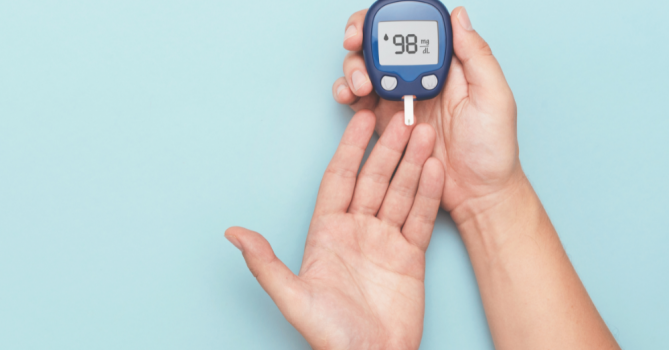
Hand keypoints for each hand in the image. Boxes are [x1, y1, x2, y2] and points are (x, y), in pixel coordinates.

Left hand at [226, 111, 444, 349]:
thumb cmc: (330, 334)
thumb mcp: (292, 297)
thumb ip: (265, 263)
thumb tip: (233, 233)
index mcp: (326, 233)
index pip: (339, 179)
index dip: (350, 148)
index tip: (361, 120)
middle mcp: (356, 231)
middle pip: (373, 179)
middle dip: (388, 148)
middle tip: (404, 117)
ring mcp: (384, 241)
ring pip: (399, 192)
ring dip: (412, 163)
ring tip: (425, 134)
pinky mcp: (410, 256)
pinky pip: (419, 217)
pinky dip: (428, 193)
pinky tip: (435, 169)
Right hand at [334, 7, 523, 217]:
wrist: (477, 192)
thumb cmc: (493, 148)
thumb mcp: (494, 96)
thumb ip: (477, 55)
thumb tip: (459, 16)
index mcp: (447, 64)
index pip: (415, 30)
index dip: (392, 20)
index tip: (379, 24)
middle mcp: (420, 76)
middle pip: (382, 44)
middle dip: (361, 38)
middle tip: (354, 45)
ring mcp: (400, 98)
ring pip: (365, 68)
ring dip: (353, 68)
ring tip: (359, 83)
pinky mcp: (385, 122)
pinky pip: (358, 101)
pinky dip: (346, 93)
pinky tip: (349, 96)